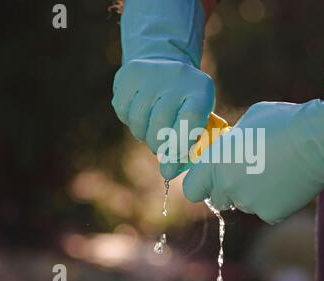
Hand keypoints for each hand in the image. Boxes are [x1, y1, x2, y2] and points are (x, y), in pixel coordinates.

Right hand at [112, 59, 214, 178]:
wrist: (165, 64)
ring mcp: (152, 72)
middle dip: (158, 144)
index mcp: (200, 89)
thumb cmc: (185, 104)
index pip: (190, 119)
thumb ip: (185, 146)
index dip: (181, 143)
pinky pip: (123, 110)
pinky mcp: (129, 73)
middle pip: (161, 122)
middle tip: (160, 147)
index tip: (174, 157)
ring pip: (139, 119)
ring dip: (143, 135)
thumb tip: (167, 173)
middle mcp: (177, 76)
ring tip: (150, 132)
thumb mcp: (195, 120)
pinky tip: (140, 116)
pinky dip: (128, 121)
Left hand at [183, 64, 323, 223]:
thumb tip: (229, 145)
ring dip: (251, 193)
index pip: (192, 188)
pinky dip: (274, 201)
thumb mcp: (248, 122)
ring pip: (244, 204)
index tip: (210, 176)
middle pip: (217, 199)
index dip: (201, 183)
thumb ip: (231, 140)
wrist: (318, 140)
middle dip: (226, 189)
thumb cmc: (282, 122)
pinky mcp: (272, 214)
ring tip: (273, 172)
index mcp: (216, 163)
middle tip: (244, 173)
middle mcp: (228, 187)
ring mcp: (250, 203)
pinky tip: (287, 183)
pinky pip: (266, 211)